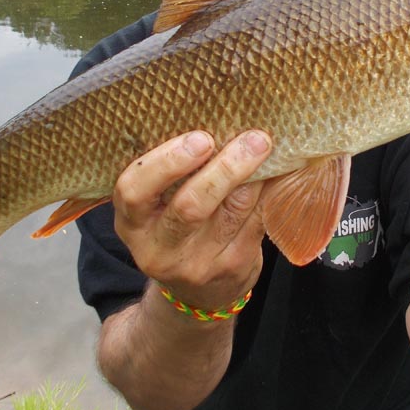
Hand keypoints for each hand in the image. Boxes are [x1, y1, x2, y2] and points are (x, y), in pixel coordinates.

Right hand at [111, 129, 271, 311]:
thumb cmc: (174, 229)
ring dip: (254, 174)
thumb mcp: (156, 208)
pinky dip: (269, 191)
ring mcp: (197, 263)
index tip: (200, 138)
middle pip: (190, 206)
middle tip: (251, 138)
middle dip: (224, 168)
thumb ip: (170, 173)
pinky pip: (256, 222)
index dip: (165, 163)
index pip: (133, 192)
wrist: (196, 294)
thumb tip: (215, 114)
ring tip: (265, 144)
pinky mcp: (232, 268)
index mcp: (131, 223)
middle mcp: (158, 248)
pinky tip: (278, 169)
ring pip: (232, 211)